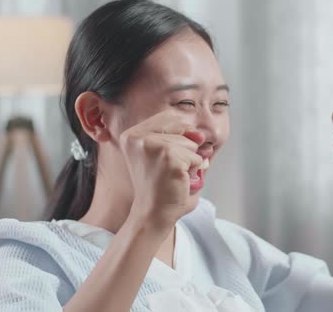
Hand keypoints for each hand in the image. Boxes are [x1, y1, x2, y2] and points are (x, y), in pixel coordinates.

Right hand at [119, 110, 204, 228]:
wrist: (152, 213)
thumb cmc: (158, 186)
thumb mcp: (161, 153)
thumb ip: (179, 137)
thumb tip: (200, 135)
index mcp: (132, 135)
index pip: (169, 118)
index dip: (180, 134)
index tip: (168, 157)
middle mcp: (138, 137)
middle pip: (182, 128)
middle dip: (185, 149)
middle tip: (167, 169)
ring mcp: (153, 146)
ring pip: (191, 144)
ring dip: (189, 162)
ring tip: (171, 175)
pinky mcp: (170, 157)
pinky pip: (197, 158)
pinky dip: (193, 171)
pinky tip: (177, 180)